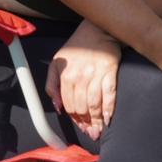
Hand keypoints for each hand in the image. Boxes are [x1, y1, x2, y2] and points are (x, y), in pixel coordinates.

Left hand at [45, 21, 120, 140]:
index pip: (68, 104)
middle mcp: (80, 76)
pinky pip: (109, 94)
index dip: (74, 118)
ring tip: (98, 131)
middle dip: (86, 123)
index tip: (79, 126)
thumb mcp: (57, 62)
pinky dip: (109, 108)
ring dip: (96, 121)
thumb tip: (57, 106)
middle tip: (90, 132)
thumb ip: (52, 84)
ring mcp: (95, 74)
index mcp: (66, 75)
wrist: (98, 29)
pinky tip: (108, 118)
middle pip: (82, 107)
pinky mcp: (110, 71)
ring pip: (95, 104)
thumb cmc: (77, 47)